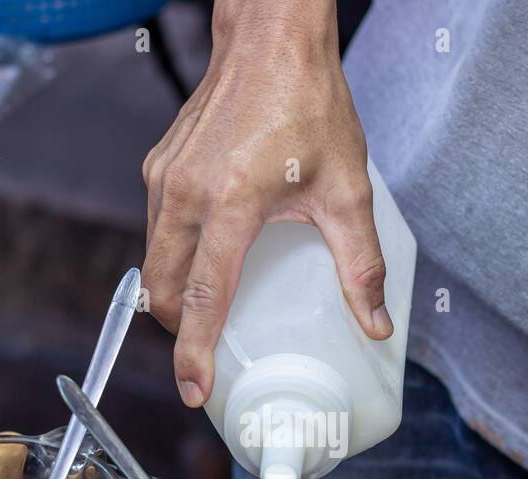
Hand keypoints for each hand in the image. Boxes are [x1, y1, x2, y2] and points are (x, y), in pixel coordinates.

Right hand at [140, 0, 391, 407]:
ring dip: (174, 295)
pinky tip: (207, 260)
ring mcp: (166, 179)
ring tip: (209, 313)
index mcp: (230, 203)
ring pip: (152, 262)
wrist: (270, 40)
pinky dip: (172, 258)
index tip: (195, 390)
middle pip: (163, 291)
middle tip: (208, 355)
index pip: (202, 298)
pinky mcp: (160, 167)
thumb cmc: (306, 102)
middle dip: (180, 331)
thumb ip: (360, 262)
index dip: (195, 353)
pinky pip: (156, 230)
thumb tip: (374, 321)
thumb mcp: (346, 189)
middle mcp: (186, 194)